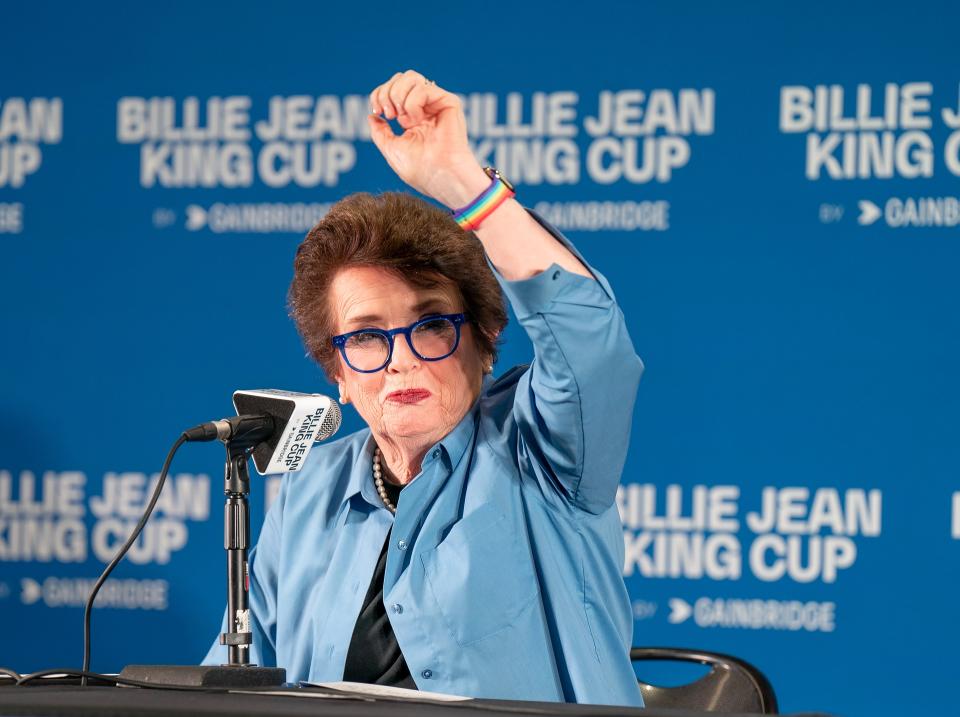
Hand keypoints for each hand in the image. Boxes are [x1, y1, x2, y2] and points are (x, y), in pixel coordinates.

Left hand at [368, 71, 488, 208]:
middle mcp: (426, 109)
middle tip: (389, 114)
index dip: (379, 94)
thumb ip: (380, 132)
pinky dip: (412, 103)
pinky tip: (416, 120)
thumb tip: (372, 116)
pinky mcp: (449, 103)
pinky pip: (423, 87)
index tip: (377, 111)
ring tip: (402, 118)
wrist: (440, 177)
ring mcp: (437, 104)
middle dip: (386, 92)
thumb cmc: (421, 170)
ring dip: (398, 95)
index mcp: (413, 119)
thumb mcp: (391, 149)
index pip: (393, 90)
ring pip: (411, 77)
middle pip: (400, 78)